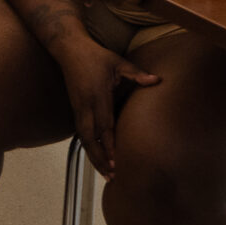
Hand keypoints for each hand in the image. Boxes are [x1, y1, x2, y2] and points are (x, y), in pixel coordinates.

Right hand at [56, 37, 160, 176]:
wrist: (68, 48)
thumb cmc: (94, 56)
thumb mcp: (117, 62)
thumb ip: (137, 74)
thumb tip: (157, 80)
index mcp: (96, 96)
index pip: (104, 127)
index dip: (110, 146)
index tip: (117, 163)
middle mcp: (85, 106)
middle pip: (90, 139)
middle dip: (100, 159)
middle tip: (112, 176)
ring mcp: (78, 107)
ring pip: (83, 138)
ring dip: (93, 156)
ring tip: (105, 173)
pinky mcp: (75, 107)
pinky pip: (81, 132)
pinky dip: (89, 147)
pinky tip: (96, 157)